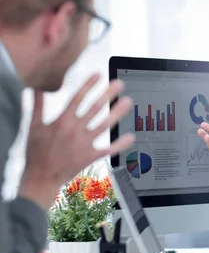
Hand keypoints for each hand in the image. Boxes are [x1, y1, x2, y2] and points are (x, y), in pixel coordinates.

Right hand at [20, 75, 134, 208]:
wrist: (40, 177)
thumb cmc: (36, 151)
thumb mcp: (34, 126)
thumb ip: (38, 106)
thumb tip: (37, 88)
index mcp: (62, 121)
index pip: (78, 98)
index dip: (89, 86)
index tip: (99, 75)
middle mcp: (75, 130)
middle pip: (95, 108)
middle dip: (108, 94)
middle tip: (120, 84)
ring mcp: (84, 143)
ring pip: (104, 125)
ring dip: (117, 113)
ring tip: (128, 102)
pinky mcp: (90, 156)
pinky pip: (108, 149)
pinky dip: (121, 144)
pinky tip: (131, 137)